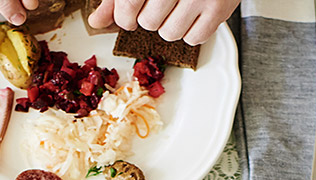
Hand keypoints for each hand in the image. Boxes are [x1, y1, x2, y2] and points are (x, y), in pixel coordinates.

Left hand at [88, 0, 238, 44]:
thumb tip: (96, 21)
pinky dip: (191, 32)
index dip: (124, 16)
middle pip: (149, 22)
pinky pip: (193, 39)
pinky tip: (193, 14)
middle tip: (161, 4)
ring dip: (170, 26)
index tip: (127, 17)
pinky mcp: (219, 9)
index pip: (128, 2)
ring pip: (169, 33)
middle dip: (150, 18)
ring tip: (178, 8)